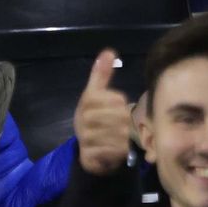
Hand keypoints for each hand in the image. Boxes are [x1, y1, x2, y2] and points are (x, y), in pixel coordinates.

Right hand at [75, 49, 131, 174]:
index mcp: (87, 101)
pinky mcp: (89, 156)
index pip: (116, 99)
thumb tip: (108, 51)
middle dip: (124, 120)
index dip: (121, 103)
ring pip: (117, 134)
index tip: (119, 106)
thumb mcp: (97, 93)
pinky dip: (119, 149)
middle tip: (124, 124)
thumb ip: (102, 74)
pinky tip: (118, 147)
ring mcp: (85, 138)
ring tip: (122, 135)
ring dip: (123, 135)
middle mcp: (83, 119)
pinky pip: (112, 150)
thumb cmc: (95, 116)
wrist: (87, 148)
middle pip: (117, 117)